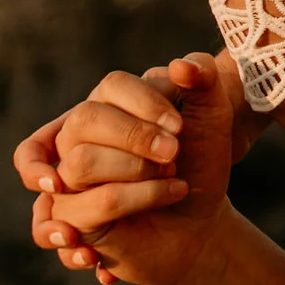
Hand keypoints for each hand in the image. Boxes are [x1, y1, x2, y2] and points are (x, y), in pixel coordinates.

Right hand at [13, 48, 261, 193]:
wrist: (202, 219)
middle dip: (137, 137)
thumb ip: (204, 78)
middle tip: (174, 155)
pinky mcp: (72, 214)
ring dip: (138, 171)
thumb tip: (181, 65)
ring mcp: (71, 174)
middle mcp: (81, 134)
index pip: (112, 85)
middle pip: (86, 119)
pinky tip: (170, 194)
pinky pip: (91, 204)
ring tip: (173, 180)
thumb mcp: (213, 116)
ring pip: (84, 161)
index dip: (146, 104)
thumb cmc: (200, 162)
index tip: (180, 127)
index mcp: (110, 101)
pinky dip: (139, 199)